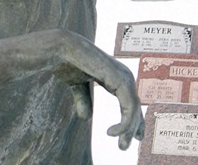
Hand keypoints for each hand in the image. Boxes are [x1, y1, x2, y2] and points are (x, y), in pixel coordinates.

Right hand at [53, 30, 144, 149]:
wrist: (63, 50)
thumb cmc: (68, 62)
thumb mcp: (77, 86)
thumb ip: (83, 99)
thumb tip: (86, 118)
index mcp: (115, 75)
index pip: (131, 101)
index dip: (133, 121)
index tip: (134, 139)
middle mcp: (124, 75)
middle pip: (134, 107)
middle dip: (132, 129)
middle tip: (123, 148)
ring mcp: (124, 77)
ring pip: (134, 110)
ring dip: (128, 130)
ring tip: (120, 145)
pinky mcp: (121, 80)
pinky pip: (129, 108)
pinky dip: (124, 124)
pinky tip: (112, 133)